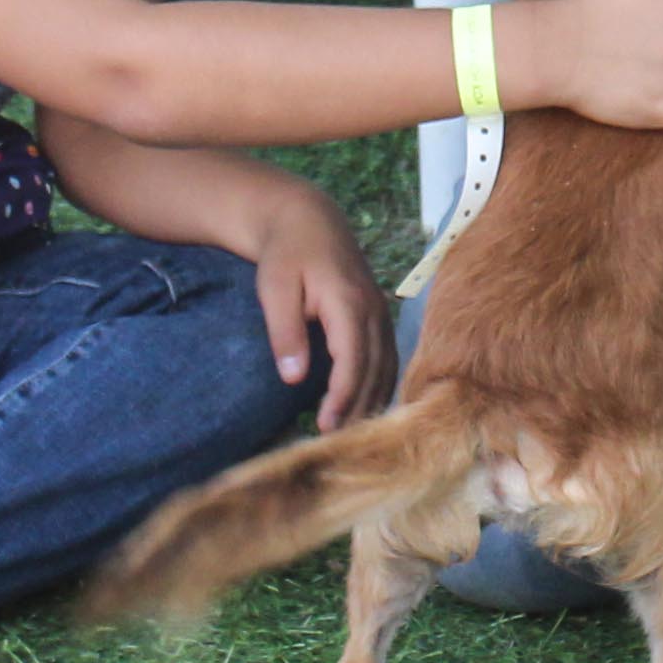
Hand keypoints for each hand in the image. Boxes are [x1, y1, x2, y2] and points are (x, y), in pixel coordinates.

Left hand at [241, 180, 392, 429]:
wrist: (307, 218)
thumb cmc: (285, 254)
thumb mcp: (274, 289)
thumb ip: (285, 333)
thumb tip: (294, 378)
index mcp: (347, 301)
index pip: (354, 360)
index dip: (343, 397)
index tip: (326, 427)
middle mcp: (372, 308)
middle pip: (376, 368)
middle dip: (358, 407)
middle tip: (335, 443)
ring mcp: (380, 310)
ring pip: (387, 364)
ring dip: (372, 399)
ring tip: (349, 432)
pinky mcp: (378, 314)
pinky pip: (388, 355)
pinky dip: (379, 382)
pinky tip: (364, 405)